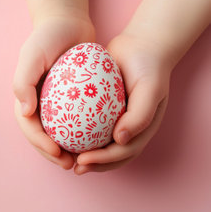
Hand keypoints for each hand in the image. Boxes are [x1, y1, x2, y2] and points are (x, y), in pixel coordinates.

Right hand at [13, 14, 94, 168]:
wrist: (67, 23)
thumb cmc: (47, 38)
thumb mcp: (31, 55)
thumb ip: (23, 81)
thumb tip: (26, 112)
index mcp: (24, 98)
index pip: (30, 128)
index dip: (41, 145)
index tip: (59, 153)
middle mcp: (37, 104)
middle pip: (43, 136)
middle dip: (54, 155)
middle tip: (72, 164)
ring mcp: (53, 103)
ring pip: (59, 133)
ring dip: (68, 149)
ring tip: (84, 159)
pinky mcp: (70, 100)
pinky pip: (76, 121)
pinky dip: (83, 133)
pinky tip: (97, 141)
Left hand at [74, 33, 171, 174]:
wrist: (141, 46)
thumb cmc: (149, 67)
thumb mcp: (150, 89)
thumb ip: (140, 116)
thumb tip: (120, 140)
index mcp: (141, 130)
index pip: (121, 152)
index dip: (102, 161)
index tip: (82, 159)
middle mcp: (128, 128)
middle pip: (110, 155)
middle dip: (91, 164)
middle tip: (71, 166)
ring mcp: (116, 119)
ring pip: (99, 143)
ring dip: (83, 152)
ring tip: (63, 155)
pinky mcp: (103, 109)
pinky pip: (89, 124)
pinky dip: (78, 131)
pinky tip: (60, 131)